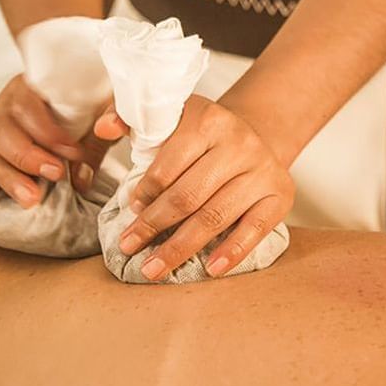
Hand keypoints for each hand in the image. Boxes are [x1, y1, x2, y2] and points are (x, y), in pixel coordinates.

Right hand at [0, 74, 127, 206]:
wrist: (81, 101)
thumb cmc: (90, 101)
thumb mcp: (105, 104)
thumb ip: (108, 120)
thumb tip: (94, 156)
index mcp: (33, 86)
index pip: (29, 105)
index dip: (48, 131)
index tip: (74, 152)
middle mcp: (6, 104)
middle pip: (1, 128)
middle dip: (27, 156)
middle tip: (54, 175)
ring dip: (7, 175)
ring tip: (30, 198)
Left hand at [111, 95, 293, 279]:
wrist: (256, 134)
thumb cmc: (202, 134)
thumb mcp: (170, 116)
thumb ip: (131, 119)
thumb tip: (104, 128)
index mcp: (208, 120)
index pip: (170, 162)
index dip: (146, 191)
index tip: (129, 209)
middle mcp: (240, 143)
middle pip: (189, 194)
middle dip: (153, 225)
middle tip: (129, 247)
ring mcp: (263, 170)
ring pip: (216, 216)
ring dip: (180, 247)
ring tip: (154, 268)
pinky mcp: (280, 195)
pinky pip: (255, 229)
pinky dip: (232, 252)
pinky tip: (209, 269)